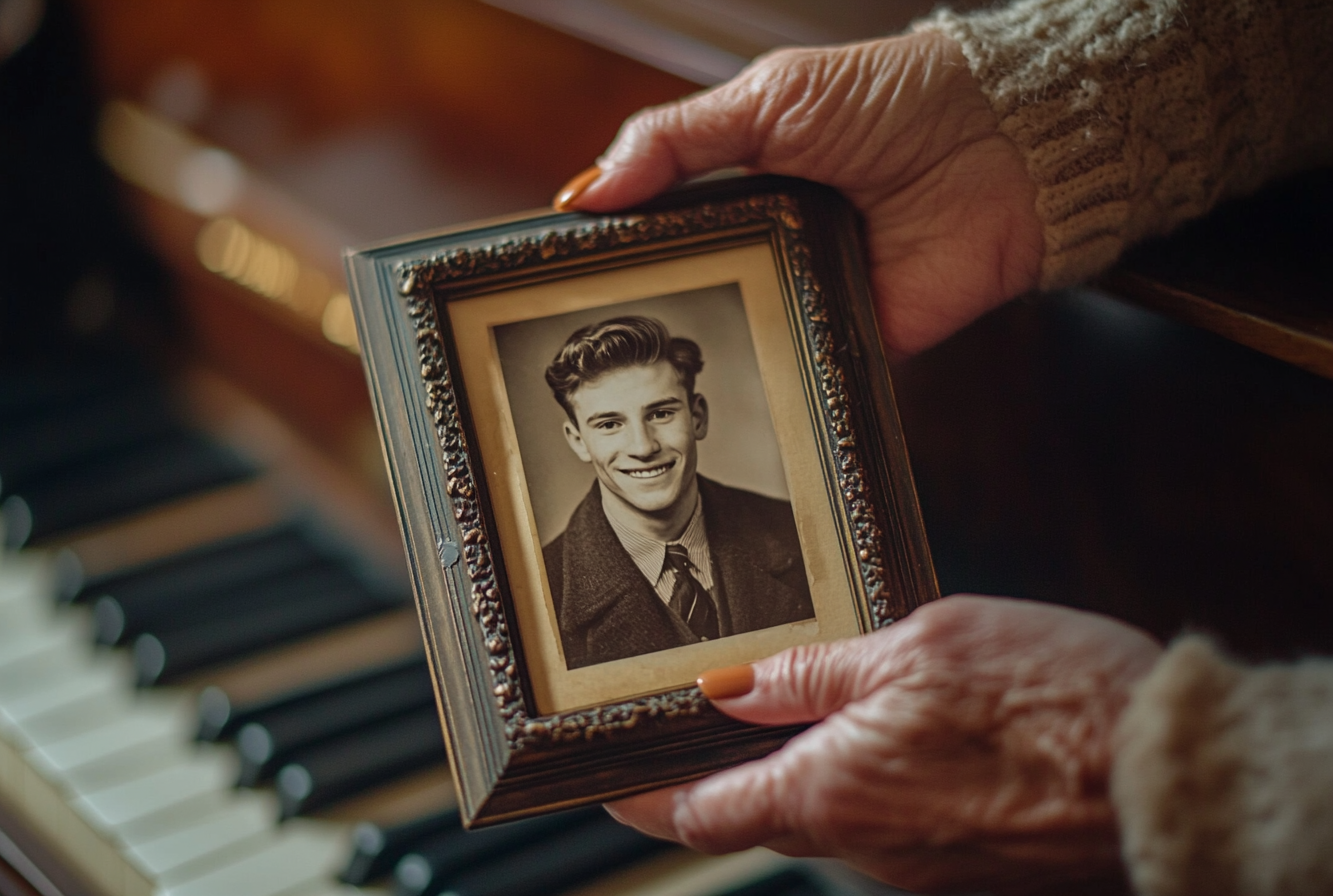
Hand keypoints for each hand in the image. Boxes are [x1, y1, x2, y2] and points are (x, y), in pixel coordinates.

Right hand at [554, 31, 1042, 356]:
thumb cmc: (897, 100)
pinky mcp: (855, 340)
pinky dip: (777, 379)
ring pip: (741, 335)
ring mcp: (812, 293)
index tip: (562, 271)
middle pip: (693, 287)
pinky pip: (805, 371)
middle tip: (593, 330)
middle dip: (650, 307)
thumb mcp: (770, 98)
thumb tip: (589, 189)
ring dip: (706, 344)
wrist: (1008, 144)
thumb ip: (677, 141)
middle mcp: (771, 242)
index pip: (661, 224)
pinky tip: (732, 384)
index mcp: (742, 181)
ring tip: (645, 365)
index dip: (615, 248)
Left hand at [607, 596, 1161, 893]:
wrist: (1168, 774)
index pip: (702, 813)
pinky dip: (868, 783)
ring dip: (806, 768)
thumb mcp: (917, 649)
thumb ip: (814, 674)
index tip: (608, 785)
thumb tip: (729, 685)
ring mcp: (917, 867)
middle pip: (760, 814)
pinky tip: (895, 733)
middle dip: (725, 772)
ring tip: (809, 704)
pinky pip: (888, 825)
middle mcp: (865, 847)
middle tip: (707, 719)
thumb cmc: (1050, 698)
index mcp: (832, 792)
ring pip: (828, 816)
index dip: (645, 800)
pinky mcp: (963, 867)